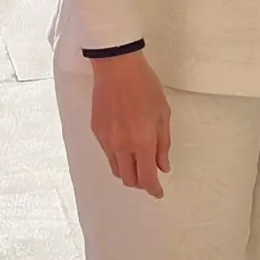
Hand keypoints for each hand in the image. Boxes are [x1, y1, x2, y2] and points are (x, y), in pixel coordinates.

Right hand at [86, 50, 171, 196]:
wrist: (116, 67)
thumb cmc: (144, 86)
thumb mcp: (163, 114)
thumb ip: (163, 144)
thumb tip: (163, 166)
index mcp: (142, 142)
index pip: (146, 178)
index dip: (153, 189)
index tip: (158, 192)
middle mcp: (122, 146)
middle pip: (128, 179)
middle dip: (140, 183)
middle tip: (149, 177)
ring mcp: (106, 140)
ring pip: (116, 168)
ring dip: (128, 171)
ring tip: (137, 161)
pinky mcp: (96, 131)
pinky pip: (107, 153)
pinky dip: (117, 156)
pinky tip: (125, 145)